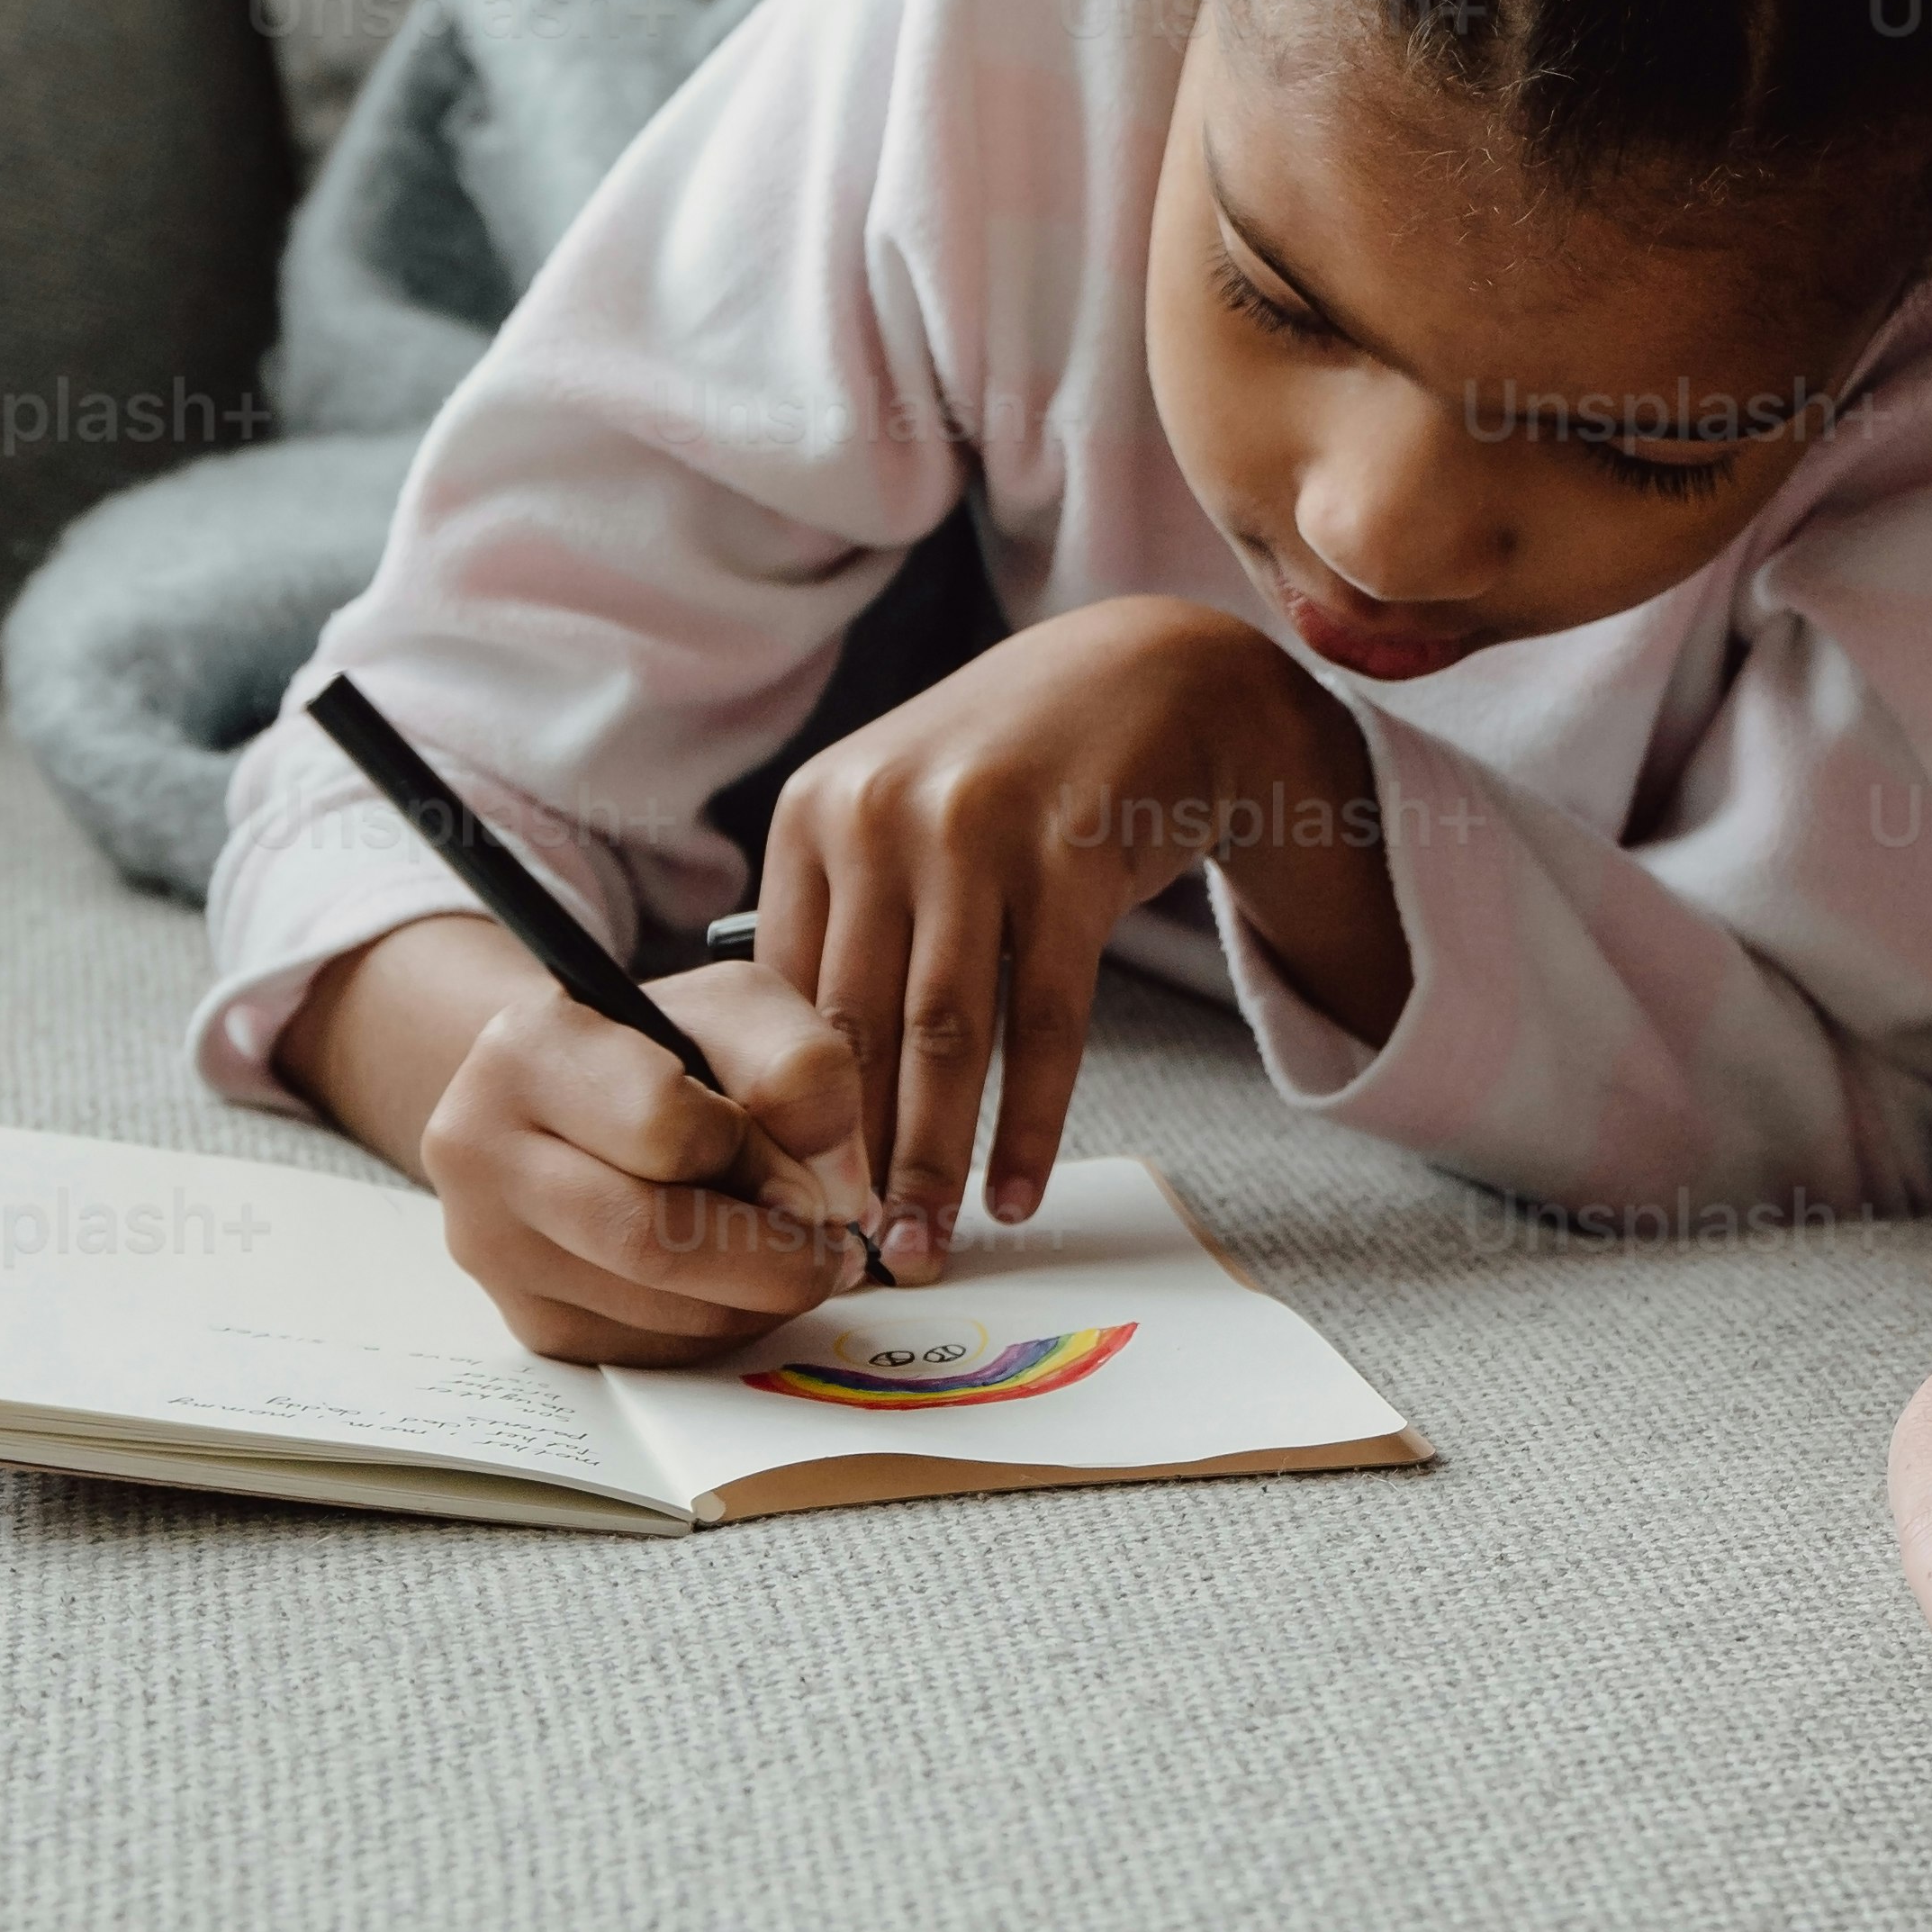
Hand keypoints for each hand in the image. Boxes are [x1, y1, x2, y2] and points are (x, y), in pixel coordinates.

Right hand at [406, 932, 875, 1365]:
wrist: (568, 1095)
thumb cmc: (660, 1045)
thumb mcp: (739, 1009)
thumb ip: (804, 1066)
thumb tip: (835, 1190)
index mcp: (525, 1050)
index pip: (662, 1125)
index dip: (759, 1157)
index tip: (802, 1171)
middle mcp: (479, 1151)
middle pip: (647, 1241)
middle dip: (770, 1259)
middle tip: (826, 1250)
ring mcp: (492, 1246)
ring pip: (654, 1312)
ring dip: (754, 1300)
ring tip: (788, 1256)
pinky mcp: (526, 1318)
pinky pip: (647, 1352)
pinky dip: (717, 1327)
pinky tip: (734, 1281)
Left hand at [753, 596, 1401, 1279]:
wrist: (1153, 676)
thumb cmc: (1013, 767)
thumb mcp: (898, 810)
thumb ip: (843, 919)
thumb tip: (794, 1088)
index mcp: (815, 814)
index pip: (779, 995)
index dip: (781, 1110)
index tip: (784, 1202)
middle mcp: (880, 817)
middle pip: (851, 1025)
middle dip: (850, 1158)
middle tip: (852, 1255)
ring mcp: (975, 833)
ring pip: (944, 1037)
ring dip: (935, 1158)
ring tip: (929, 1242)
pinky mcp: (1068, 859)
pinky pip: (1045, 1023)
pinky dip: (1031, 1122)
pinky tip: (1019, 1188)